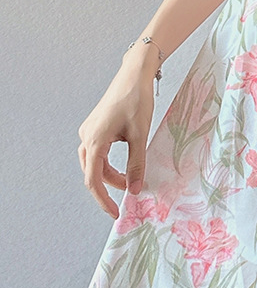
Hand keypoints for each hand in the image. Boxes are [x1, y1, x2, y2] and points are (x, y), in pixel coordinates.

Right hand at [77, 67, 153, 216]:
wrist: (134, 74)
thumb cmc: (136, 100)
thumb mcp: (140, 135)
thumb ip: (136, 164)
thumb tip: (135, 190)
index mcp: (94, 141)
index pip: (94, 180)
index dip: (103, 200)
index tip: (115, 213)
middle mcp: (86, 137)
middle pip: (93, 173)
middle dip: (109, 187)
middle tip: (129, 195)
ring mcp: (88, 131)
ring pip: (95, 163)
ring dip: (111, 175)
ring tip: (131, 179)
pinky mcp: (95, 126)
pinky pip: (97, 152)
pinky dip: (109, 163)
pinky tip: (125, 164)